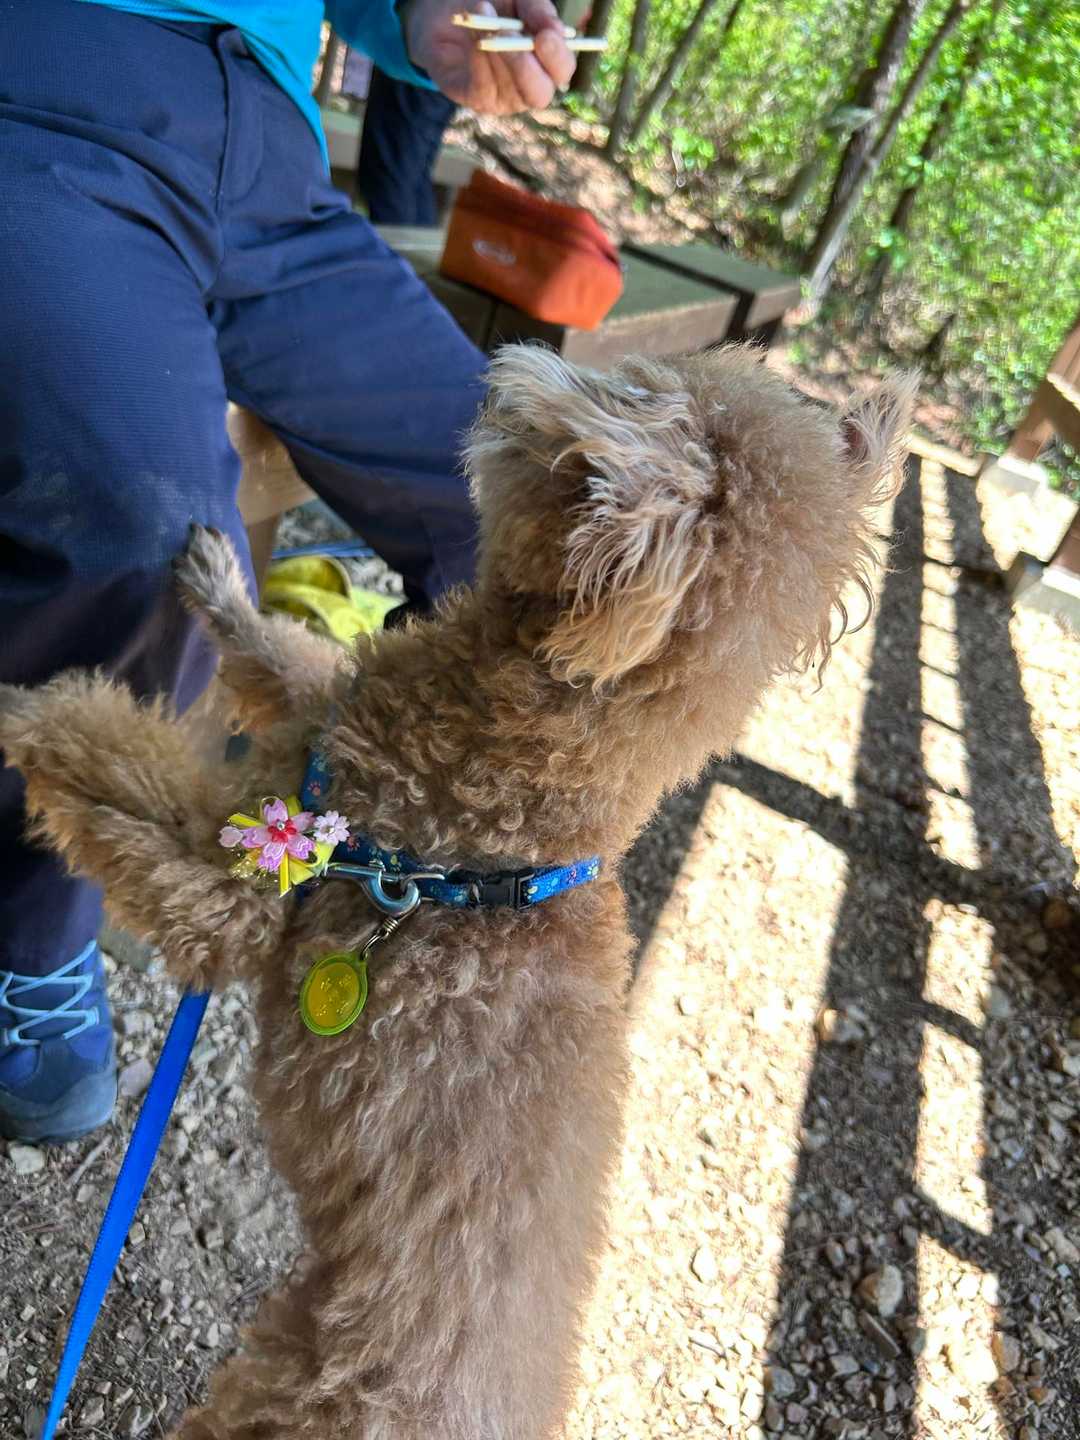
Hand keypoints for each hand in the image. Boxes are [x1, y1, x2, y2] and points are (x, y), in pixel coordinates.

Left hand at [401, 0, 575, 113]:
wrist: (446, 11)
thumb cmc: (491, 4)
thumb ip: (538, 10)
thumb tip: (555, 29)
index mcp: (545, 61)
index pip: (562, 70)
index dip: (557, 57)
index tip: (545, 35)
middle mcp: (528, 85)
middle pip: (540, 93)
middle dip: (526, 65)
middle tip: (510, 32)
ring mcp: (503, 97)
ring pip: (510, 90)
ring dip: (497, 53)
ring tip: (484, 20)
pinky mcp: (476, 99)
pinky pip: (483, 89)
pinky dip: (479, 61)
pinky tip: (474, 38)